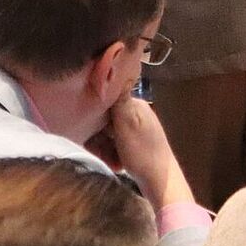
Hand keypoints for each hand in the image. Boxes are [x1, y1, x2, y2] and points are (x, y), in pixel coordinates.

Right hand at [92, 92, 194, 210]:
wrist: (160, 179)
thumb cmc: (143, 151)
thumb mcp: (128, 123)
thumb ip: (121, 99)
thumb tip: (120, 65)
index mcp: (134, 105)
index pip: (104, 103)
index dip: (92, 117)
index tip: (85, 131)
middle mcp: (134, 113)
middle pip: (103, 121)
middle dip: (98, 138)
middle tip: (100, 152)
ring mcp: (134, 129)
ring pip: (106, 136)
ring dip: (104, 150)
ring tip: (111, 161)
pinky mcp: (134, 144)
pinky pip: (114, 146)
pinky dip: (111, 155)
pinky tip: (116, 164)